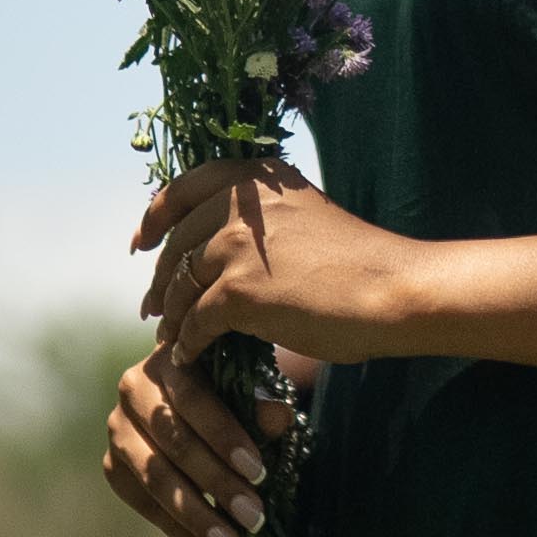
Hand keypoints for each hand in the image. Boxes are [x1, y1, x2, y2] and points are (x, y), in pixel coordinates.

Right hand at [101, 340, 297, 536]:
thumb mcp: (247, 393)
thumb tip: (279, 417)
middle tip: (253, 518)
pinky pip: (141, 502)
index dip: (226, 437)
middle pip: (174, 444)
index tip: (259, 473)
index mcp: (169, 362)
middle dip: (217, 485)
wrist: (187, 406)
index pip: (194, 400)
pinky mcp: (111, 465)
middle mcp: (132, 390)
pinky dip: (174, 528)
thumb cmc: (226, 395)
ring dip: (195, 515)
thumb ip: (260, 406)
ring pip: (154, 477)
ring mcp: (116, 430)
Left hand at [137, 156, 427, 368]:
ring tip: (170, 337)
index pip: (184, 188)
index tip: (140, 243)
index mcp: (258, 179)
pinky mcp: (237, 292)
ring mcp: (236, 246)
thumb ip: (262, 226)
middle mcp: (240, 204)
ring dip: (172, 315)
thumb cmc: (362, 265)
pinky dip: (188, 343)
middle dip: (162, 279)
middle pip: (178, 243)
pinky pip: (196, 322)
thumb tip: (216, 251)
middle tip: (153, 305)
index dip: (155, 217)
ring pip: (182, 286)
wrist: (395, 291)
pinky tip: (189, 357)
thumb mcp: (304, 220)